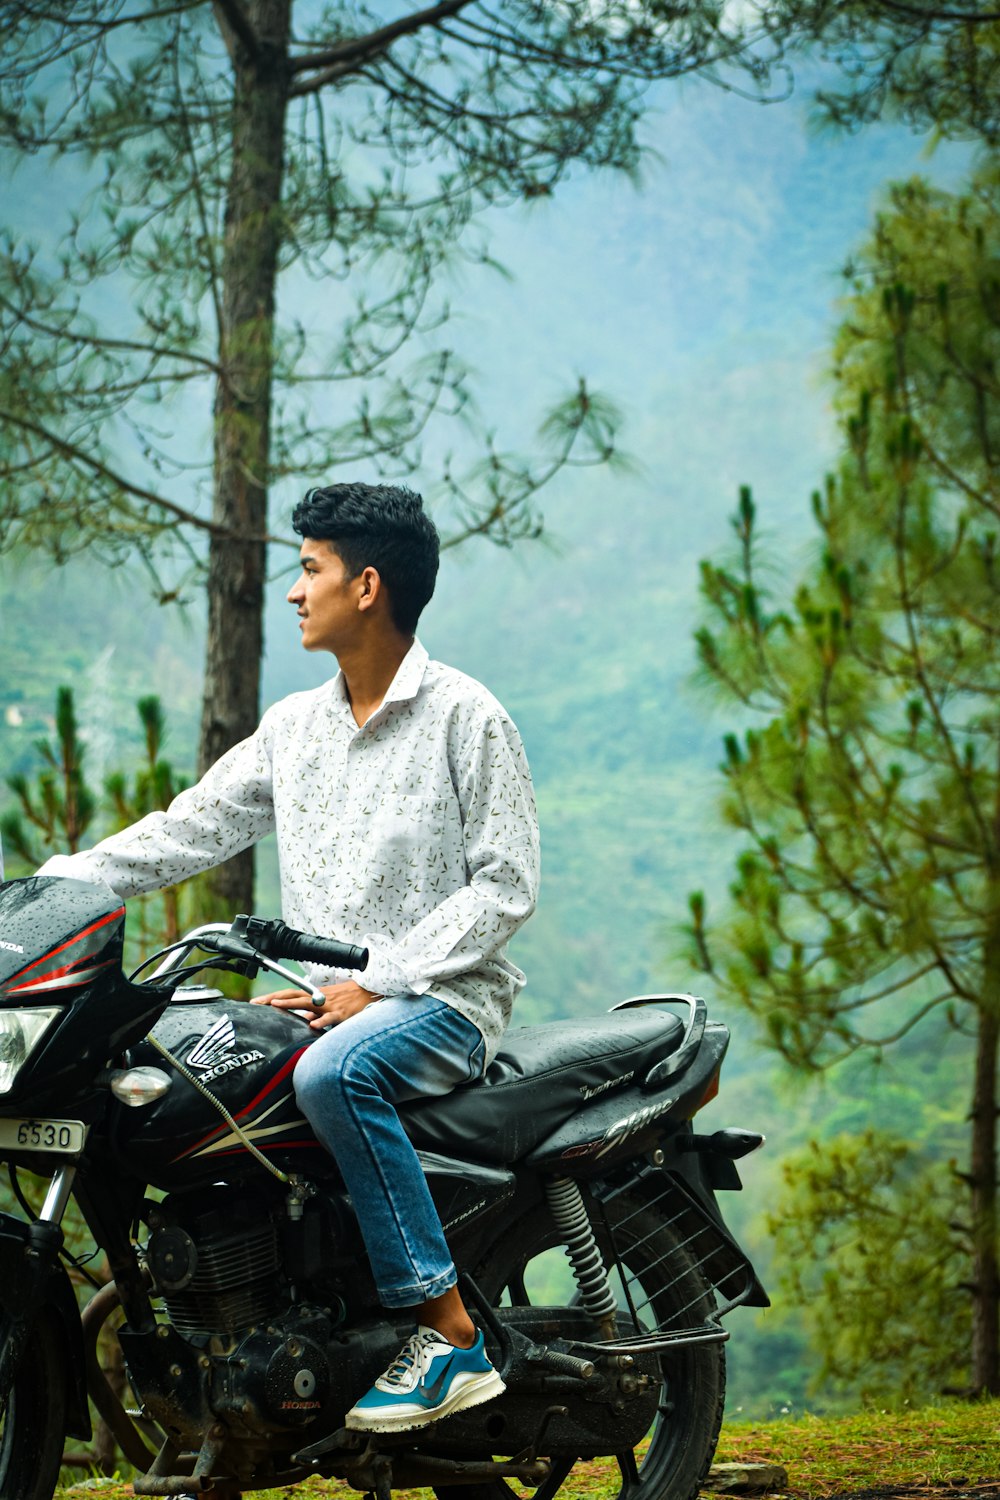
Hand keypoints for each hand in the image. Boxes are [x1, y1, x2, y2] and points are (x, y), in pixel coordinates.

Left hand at [250, 979, 380, 1029]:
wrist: (372, 992)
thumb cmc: (349, 999)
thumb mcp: (329, 1003)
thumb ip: (314, 1011)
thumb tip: (302, 1020)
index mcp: (315, 995)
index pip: (290, 994)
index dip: (273, 997)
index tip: (256, 1002)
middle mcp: (319, 998)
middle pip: (293, 995)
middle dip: (273, 999)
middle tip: (257, 1003)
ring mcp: (329, 1005)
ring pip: (307, 1003)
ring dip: (291, 1004)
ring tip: (275, 1005)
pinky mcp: (342, 1013)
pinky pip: (330, 1017)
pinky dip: (321, 1021)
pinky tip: (313, 1025)